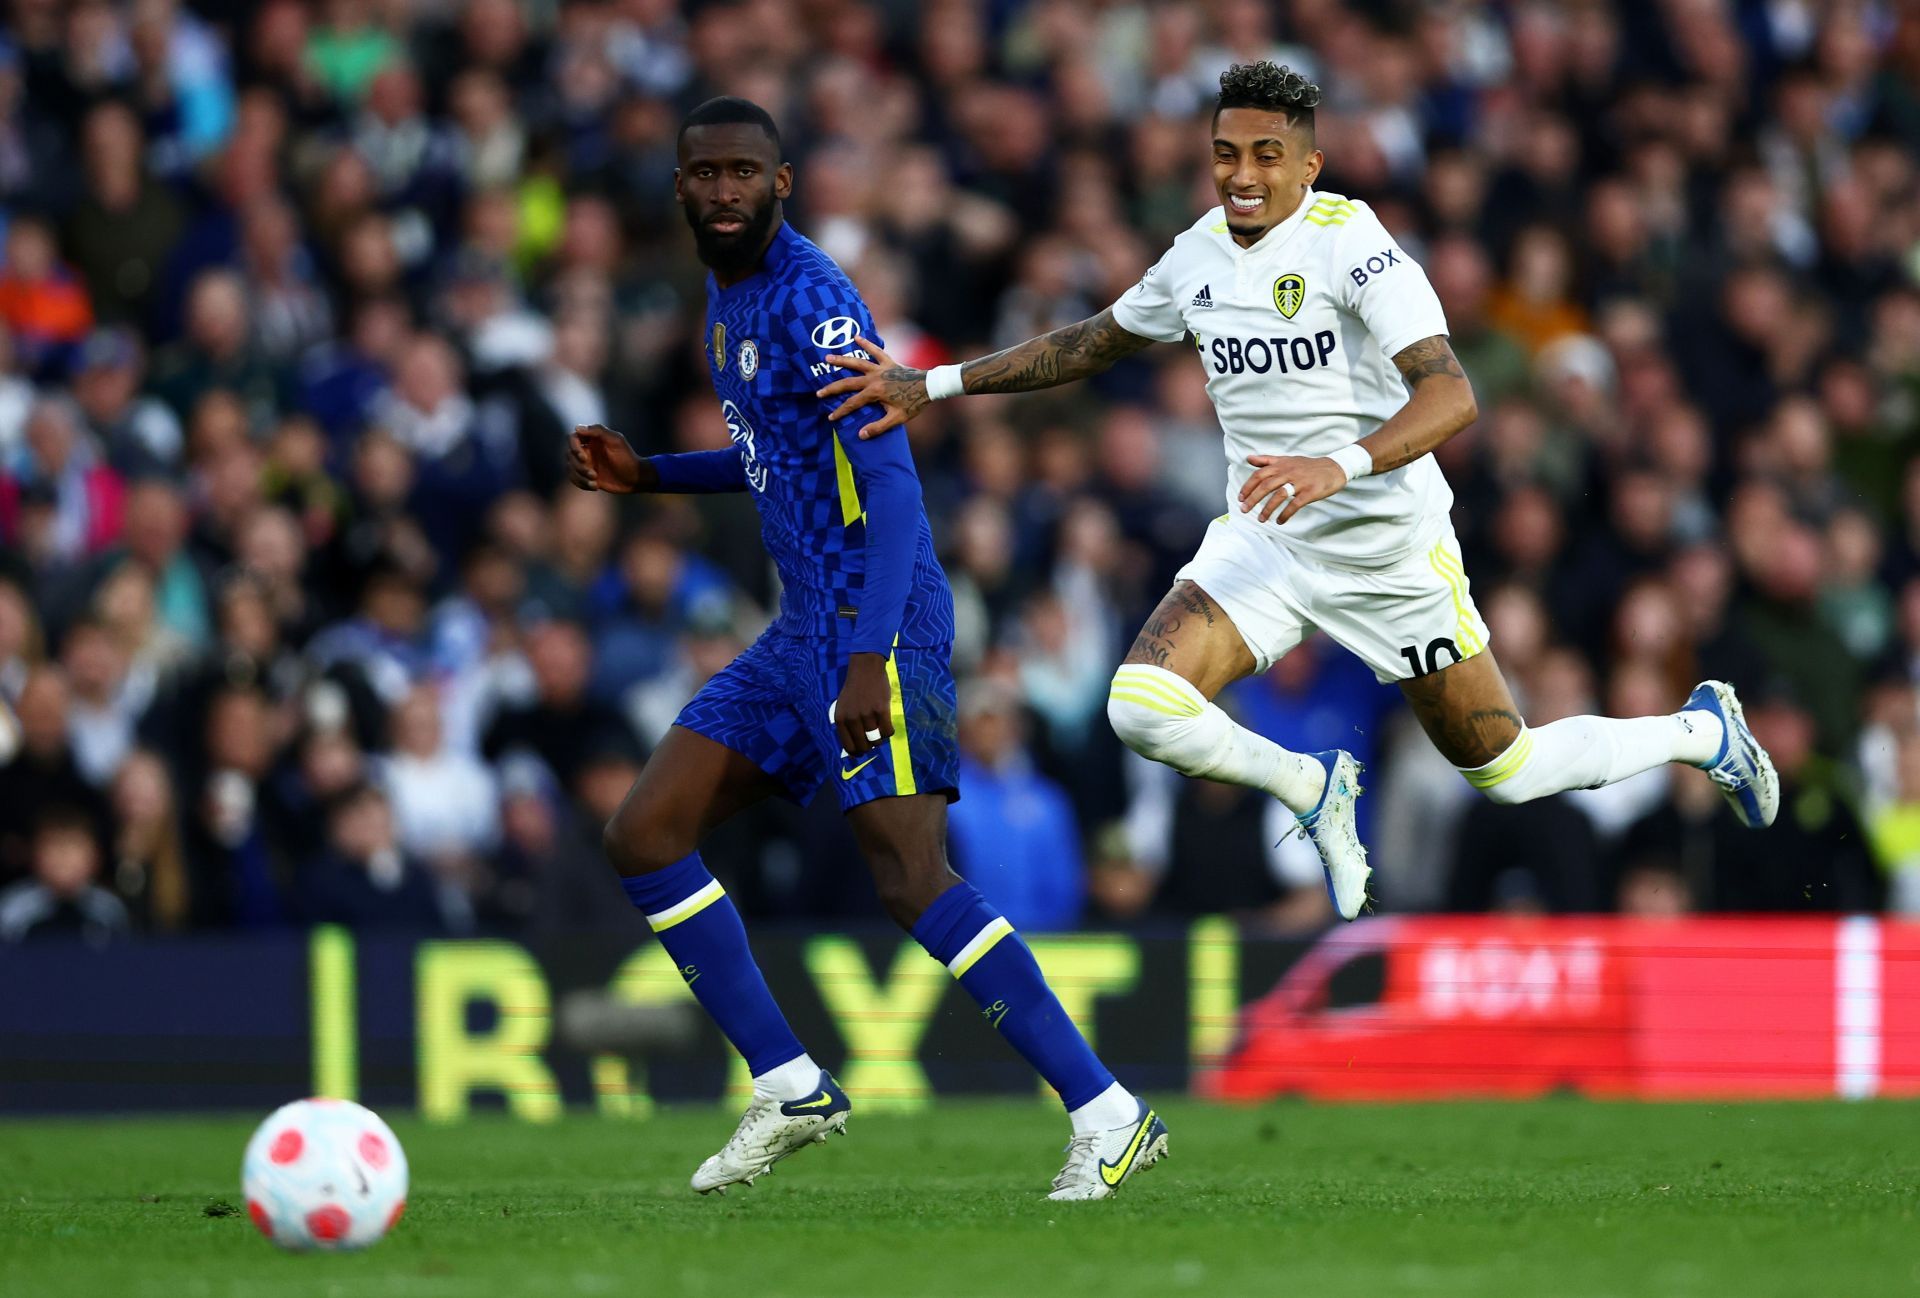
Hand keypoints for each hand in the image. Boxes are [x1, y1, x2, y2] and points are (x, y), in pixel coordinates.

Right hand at [568, 423, 653, 493]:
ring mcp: (586, 463)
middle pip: (569, 455)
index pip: (572, 438)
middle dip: (579, 466)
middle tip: (594, 474)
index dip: (574, 447)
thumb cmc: (627, 457)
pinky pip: (574, 479)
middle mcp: (587, 449)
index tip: (584, 457)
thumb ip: (599, 431)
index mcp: (592, 439)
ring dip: (580, 476)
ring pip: (570, 468)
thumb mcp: (616, 441)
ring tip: (595, 482)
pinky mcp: (587, 476)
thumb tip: (577, 428)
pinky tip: (595, 487)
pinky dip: (582, 484)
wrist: (635, 478)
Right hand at [813, 337, 927, 438]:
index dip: (840, 411)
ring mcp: (881, 368)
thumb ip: (878, 427)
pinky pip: (875, 350)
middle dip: (832, 388)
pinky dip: (866, 343)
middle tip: (818, 392)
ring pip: (856, 363)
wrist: (929, 387)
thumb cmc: (913, 404)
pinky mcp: (888, 361)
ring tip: (827, 358)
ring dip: (841, 360)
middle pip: (848, 382)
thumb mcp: (897, 419)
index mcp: (875, 393)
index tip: (830, 417)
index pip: (852, 403)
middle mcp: (874, 378)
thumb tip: (861, 434)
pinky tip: (856, 336)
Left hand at [833, 653, 894, 757]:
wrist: (865, 669)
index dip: (857, 753)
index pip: (848, 746)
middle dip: (870, 747)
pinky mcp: (881, 710)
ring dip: (880, 738)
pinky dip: (889, 731)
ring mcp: (867, 715)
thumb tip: (854, 747)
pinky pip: (888, 731)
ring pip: (877, 740)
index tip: (862, 752)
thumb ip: (846, 724)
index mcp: (841, 720)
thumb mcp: (843, 707)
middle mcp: (852, 719)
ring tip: (880, 729)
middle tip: (873, 741)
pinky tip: (887, 724)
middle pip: (864, 746)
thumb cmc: (854, 689)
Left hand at [1239, 454, 1348, 523]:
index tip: (1240, 498)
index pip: (1259, 475)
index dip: (1248, 486)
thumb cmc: (1307, 466)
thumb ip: (1267, 460)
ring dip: (1268, 509)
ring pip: (1279, 495)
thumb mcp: (1286, 460)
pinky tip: (1280, 521)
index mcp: (1281, 465)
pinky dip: (1286, 514)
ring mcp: (1300, 482)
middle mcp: (1288, 472)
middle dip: (1253, 499)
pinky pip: (1295, 504)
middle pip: (1266, 486)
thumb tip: (1248, 458)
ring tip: (1261, 519)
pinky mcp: (1310, 492)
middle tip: (1244, 510)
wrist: (1333, 468)